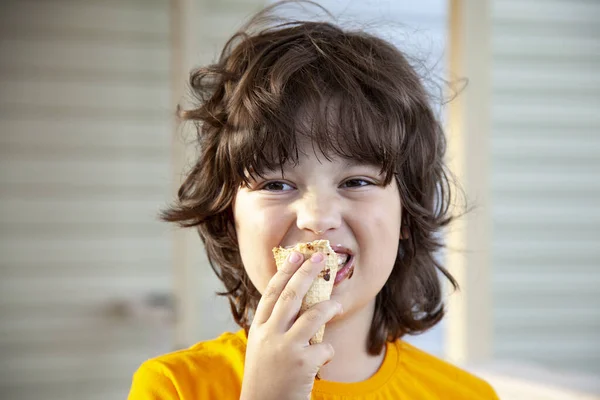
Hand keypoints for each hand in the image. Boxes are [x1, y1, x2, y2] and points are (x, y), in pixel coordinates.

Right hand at [240, 251, 342, 399]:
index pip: (272, 292)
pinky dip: (328, 351)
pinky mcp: (302, 364)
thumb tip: (299, 303)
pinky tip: (324, 358)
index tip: (297, 255)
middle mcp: (270, 334)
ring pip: (312, 315)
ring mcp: (285, 348)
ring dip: (329, 307)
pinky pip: (324, 348)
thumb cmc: (266, 377)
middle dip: (307, 273)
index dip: (285, 272)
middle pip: (291, 295)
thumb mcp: (262, 348)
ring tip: (338, 305)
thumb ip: (275, 326)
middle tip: (320, 258)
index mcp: (259, 328)